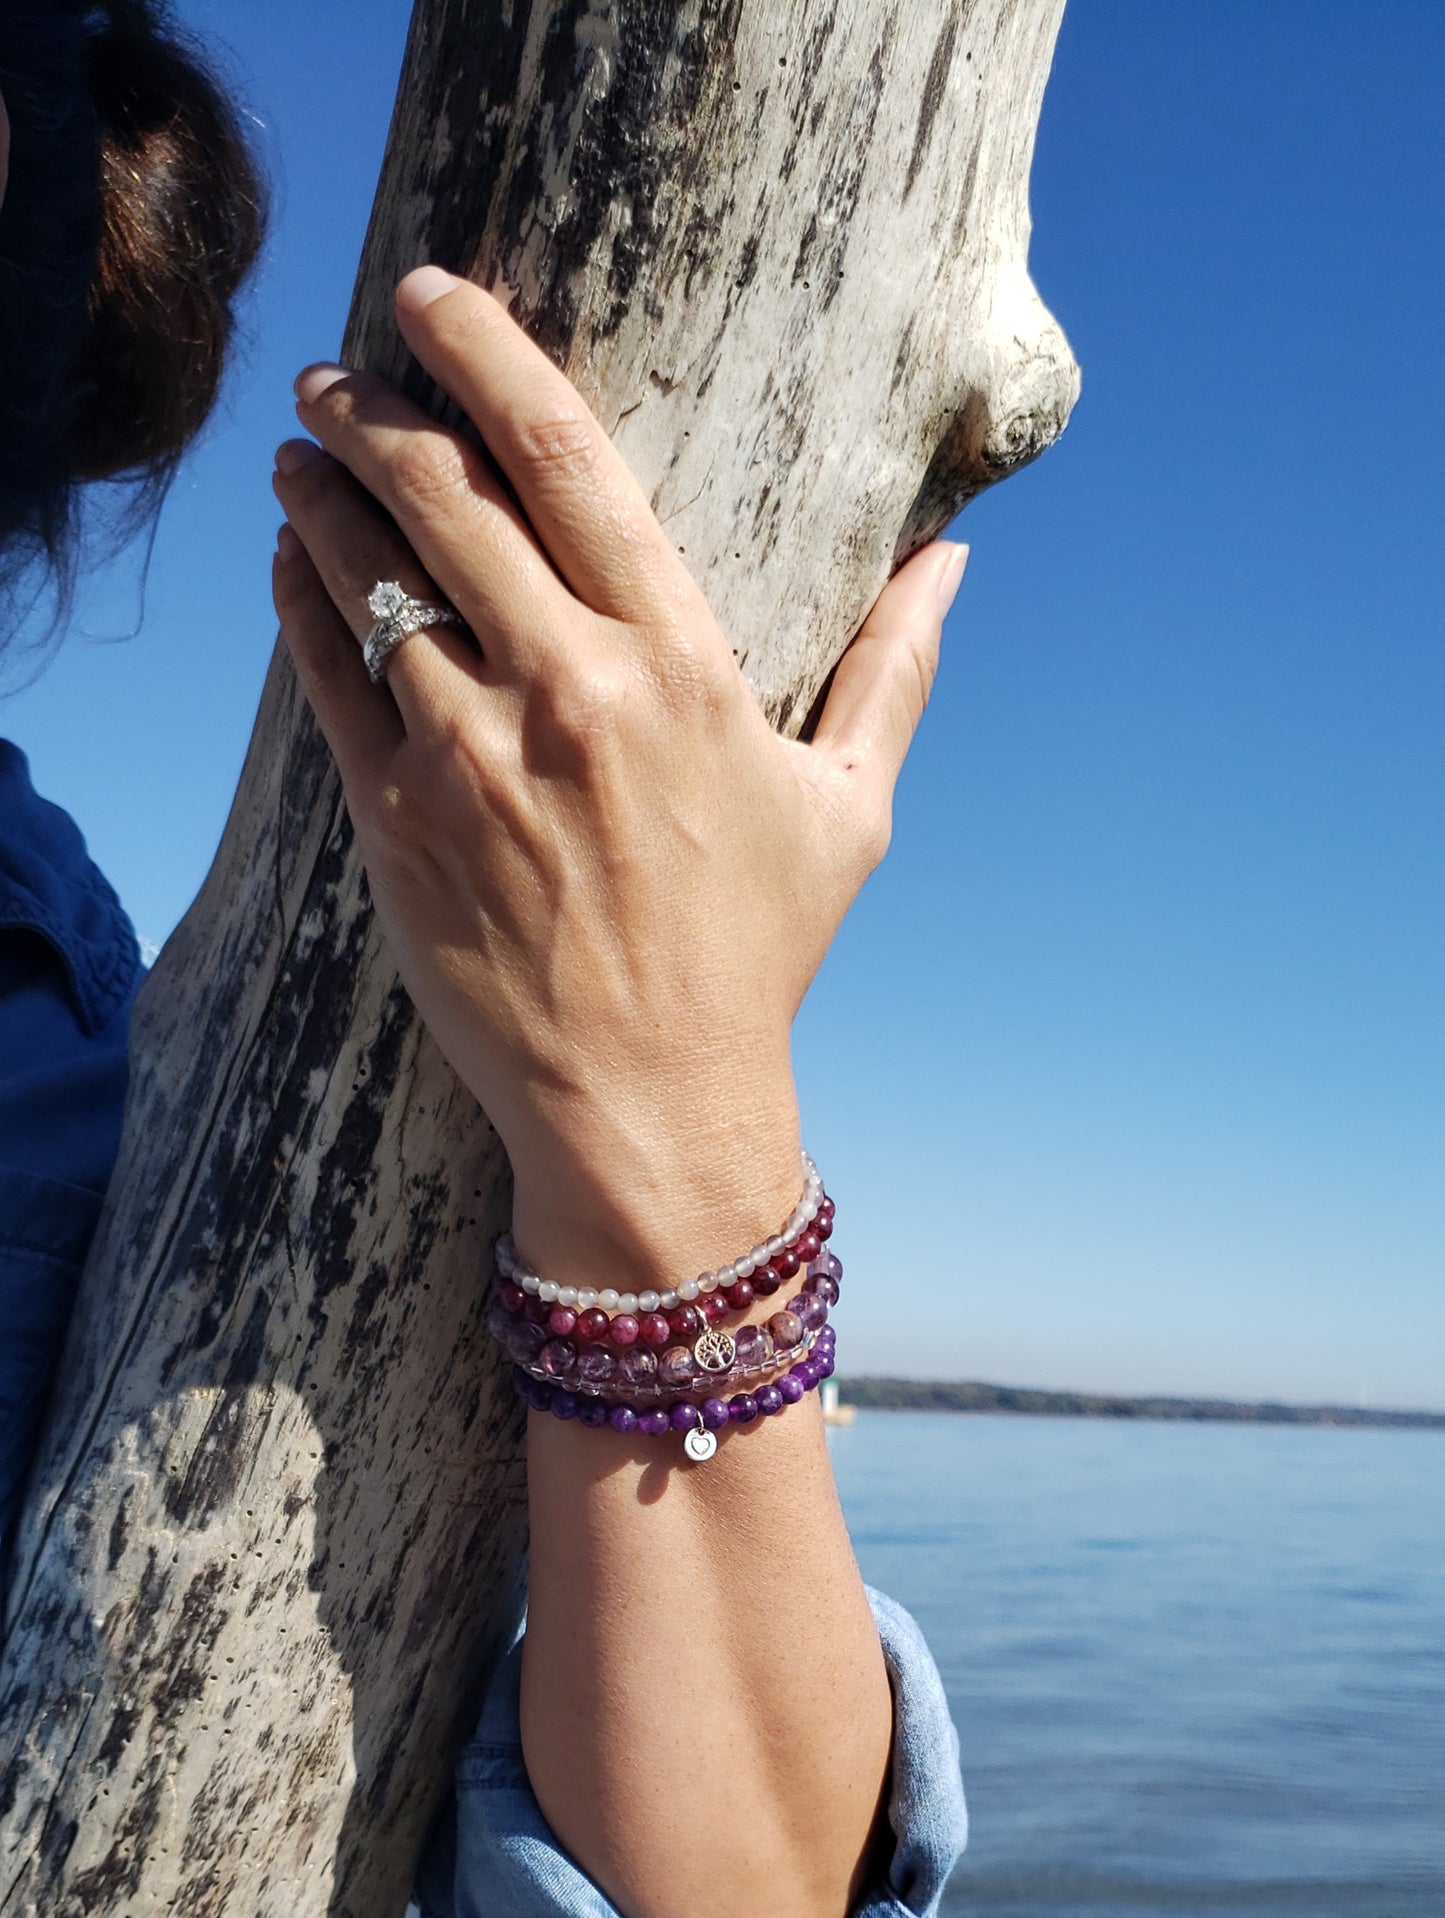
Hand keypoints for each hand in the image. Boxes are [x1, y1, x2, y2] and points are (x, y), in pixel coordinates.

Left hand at [273, 266, 965, 1285]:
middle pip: (442, 495)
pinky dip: (298, 606)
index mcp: (678, 669)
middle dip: (374, 408)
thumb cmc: (754, 957)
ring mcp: (469, 759)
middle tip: (341, 371)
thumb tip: (954, 561)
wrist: (648, 1102)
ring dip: (319, 496)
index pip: (567, 461)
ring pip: (365, 578)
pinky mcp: (398, 824)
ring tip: (301, 455)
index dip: (487, 355)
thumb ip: (893, 671)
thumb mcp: (847, 810)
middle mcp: (566, 695)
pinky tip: (289, 567)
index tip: (434, 298)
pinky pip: (326, 681)